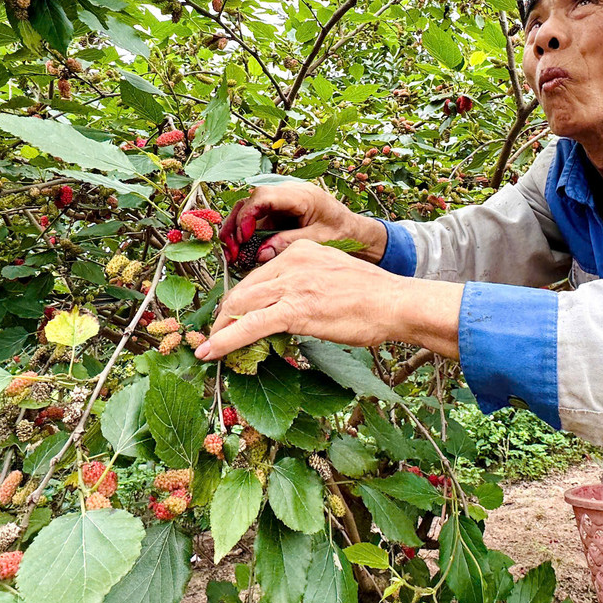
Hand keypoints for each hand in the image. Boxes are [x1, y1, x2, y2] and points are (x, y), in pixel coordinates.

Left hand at [195, 240, 463, 360]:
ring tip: (207, 347)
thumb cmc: (373, 296)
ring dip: (220, 329)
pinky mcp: (295, 309)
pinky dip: (226, 340)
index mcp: (300, 251)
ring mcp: (292, 284)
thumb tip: (290, 306)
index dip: (240, 300)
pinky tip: (211, 351)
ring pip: (241, 305)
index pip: (257, 276)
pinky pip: (251, 325)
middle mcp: (291, 262)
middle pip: (243, 289)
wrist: (395, 303)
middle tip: (214, 335)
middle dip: (224, 315)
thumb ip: (308, 283)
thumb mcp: (334, 275)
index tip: (231, 317)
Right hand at [218, 181, 386, 265]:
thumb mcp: (319, 239)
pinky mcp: (278, 214)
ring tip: (231, 254)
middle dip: (235, 225)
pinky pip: (256, 222)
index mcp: (301, 195)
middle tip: (230, 250)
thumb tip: (260, 252)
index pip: (263, 196)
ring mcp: (281, 204)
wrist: (355, 231)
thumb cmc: (343, 232)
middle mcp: (287, 194)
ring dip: (236, 232)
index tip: (243, 237)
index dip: (248, 216)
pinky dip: (246, 236)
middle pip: (250, 202)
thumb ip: (289, 243)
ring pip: (248, 212)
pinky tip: (241, 252)